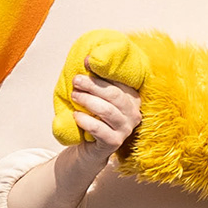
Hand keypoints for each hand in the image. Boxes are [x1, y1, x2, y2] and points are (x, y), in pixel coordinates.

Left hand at [53, 31, 151, 146]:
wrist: (87, 148)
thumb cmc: (92, 117)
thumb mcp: (95, 97)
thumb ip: (95, 81)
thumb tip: (87, 59)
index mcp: (132, 98)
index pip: (120, 82)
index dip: (103, 71)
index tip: (85, 62)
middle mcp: (133, 113)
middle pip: (114, 95)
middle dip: (93, 85)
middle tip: (76, 80)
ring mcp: (126, 129)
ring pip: (108, 111)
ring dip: (88, 101)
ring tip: (74, 96)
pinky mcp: (114, 142)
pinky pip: (99, 129)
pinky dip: (86, 120)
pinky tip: (76, 115)